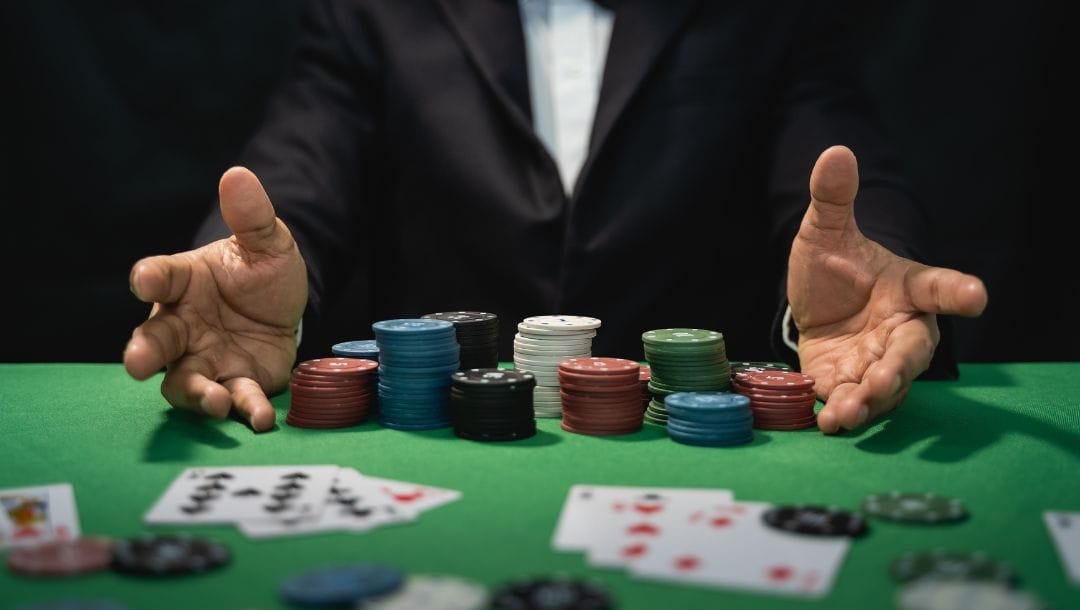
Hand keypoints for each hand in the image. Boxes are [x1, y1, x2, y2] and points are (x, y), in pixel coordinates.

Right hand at [123, 167, 307, 431]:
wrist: (287, 308)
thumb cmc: (260, 272)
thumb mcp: (266, 242)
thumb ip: (251, 216)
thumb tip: (238, 175)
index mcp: (184, 281)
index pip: (159, 276)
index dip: (150, 278)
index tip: (145, 280)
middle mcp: (183, 324)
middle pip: (155, 340)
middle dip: (143, 352)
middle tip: (136, 363)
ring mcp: (205, 357)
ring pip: (184, 381)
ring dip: (196, 393)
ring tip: (213, 400)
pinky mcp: (234, 382)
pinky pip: (232, 398)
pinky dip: (243, 409)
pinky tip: (259, 417)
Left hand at [787, 146, 987, 433]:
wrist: (813, 305)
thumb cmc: (834, 267)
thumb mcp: (825, 231)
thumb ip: (833, 199)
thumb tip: (835, 151)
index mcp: (908, 288)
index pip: (939, 287)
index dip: (958, 291)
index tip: (977, 295)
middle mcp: (901, 329)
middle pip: (913, 351)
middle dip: (900, 367)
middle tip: (884, 377)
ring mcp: (878, 361)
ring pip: (887, 385)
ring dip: (870, 399)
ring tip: (849, 411)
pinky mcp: (850, 384)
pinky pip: (854, 401)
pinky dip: (843, 412)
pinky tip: (829, 421)